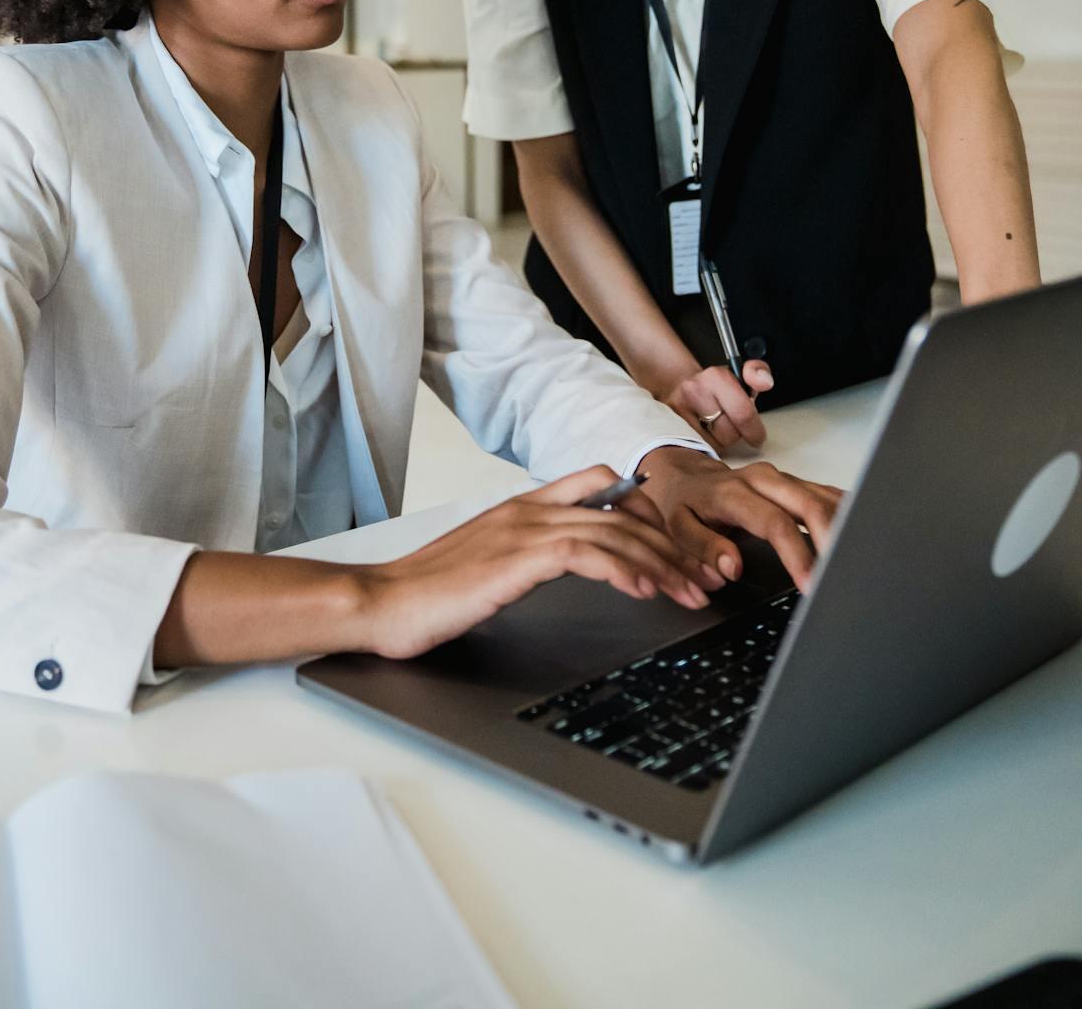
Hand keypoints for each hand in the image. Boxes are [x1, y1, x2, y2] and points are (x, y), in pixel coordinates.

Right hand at [360, 465, 730, 661]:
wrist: (382, 601)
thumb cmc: (429, 590)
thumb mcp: (489, 561)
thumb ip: (529, 552)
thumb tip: (570, 562)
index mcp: (523, 505)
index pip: (599, 482)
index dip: (645, 507)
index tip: (675, 542)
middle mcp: (530, 509)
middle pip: (621, 512)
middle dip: (669, 545)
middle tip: (700, 577)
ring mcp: (524, 529)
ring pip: (614, 531)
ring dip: (661, 562)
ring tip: (689, 591)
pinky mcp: (518, 558)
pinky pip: (587, 554)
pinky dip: (624, 569)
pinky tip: (646, 591)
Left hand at [637, 446, 842, 592]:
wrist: (685, 474)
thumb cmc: (683, 504)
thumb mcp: (678, 528)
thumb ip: (703, 548)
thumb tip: (732, 568)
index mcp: (734, 493)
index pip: (774, 523)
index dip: (796, 554)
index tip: (811, 585)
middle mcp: (763, 481)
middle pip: (809, 504)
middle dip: (832, 541)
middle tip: (844, 578)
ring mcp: (783, 479)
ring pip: (824, 498)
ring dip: (844, 528)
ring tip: (857, 563)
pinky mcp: (795, 483)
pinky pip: (828, 495)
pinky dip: (847, 514)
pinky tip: (860, 535)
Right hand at [660, 357, 773, 450]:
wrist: (679, 385)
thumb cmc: (715, 387)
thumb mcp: (740, 375)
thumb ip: (758, 372)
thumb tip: (765, 381)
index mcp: (716, 376)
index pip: (743, 413)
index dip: (755, 431)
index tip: (758, 437)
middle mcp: (694, 391)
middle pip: (729, 434)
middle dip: (736, 435)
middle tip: (734, 427)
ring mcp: (679, 410)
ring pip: (715, 445)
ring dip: (721, 442)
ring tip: (716, 428)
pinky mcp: (670, 427)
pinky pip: (699, 449)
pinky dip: (706, 446)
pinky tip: (705, 434)